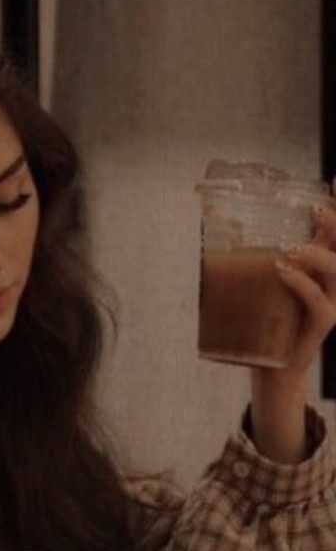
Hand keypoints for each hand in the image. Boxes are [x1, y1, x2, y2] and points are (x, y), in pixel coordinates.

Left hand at [269, 199, 335, 387]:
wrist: (271, 369)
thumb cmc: (265, 323)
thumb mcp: (260, 283)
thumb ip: (252, 256)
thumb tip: (225, 221)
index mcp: (320, 267)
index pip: (334, 234)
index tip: (333, 181)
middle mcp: (333, 282)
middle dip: (335, 223)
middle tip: (315, 210)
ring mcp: (331, 302)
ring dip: (313, 254)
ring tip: (287, 248)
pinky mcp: (322, 325)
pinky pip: (319, 301)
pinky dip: (301, 284)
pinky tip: (283, 271)